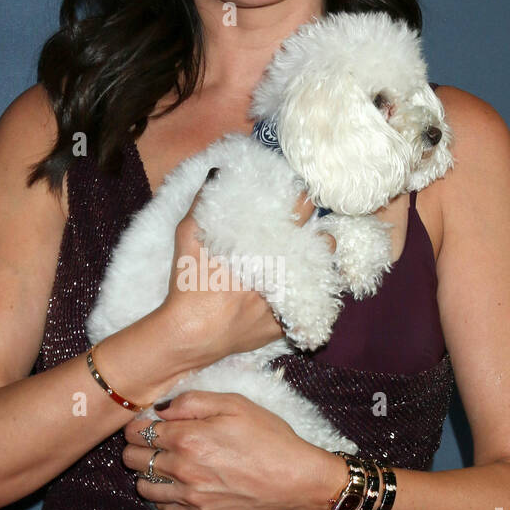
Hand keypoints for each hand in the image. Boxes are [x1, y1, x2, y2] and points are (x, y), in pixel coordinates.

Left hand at [121, 389, 340, 509]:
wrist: (295, 478)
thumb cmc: (268, 436)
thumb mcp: (233, 403)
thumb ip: (191, 401)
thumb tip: (161, 408)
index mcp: (187, 438)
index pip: (137, 433)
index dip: (136, 425)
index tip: (145, 423)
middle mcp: (182, 469)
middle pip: (132, 459)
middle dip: (136, 447)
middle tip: (152, 441)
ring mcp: (190, 496)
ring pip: (143, 487)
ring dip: (146, 472)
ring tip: (164, 463)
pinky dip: (164, 497)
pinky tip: (178, 484)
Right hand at [159, 172, 335, 370]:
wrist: (190, 335)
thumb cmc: (188, 286)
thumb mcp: (187, 237)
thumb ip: (203, 203)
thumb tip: (218, 174)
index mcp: (264, 246)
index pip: (300, 212)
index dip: (304, 200)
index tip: (301, 198)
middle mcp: (283, 272)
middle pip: (323, 243)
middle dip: (320, 234)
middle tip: (309, 232)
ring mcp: (287, 300)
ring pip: (322, 275)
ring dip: (318, 265)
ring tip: (309, 260)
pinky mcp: (285, 325)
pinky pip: (308, 307)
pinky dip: (305, 298)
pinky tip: (298, 292)